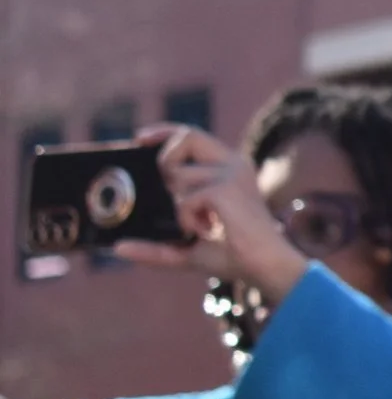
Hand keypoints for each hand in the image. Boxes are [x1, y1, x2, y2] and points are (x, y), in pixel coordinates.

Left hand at [113, 126, 309, 304]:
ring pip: (178, 174)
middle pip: (187, 136)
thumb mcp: (186, 247)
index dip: (164, 132)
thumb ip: (154, 247)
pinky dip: (185, 218)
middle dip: (165, 159)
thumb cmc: (233, 256)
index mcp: (229, 169)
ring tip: (199, 225)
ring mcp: (231, 174)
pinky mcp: (225, 189)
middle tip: (168, 190)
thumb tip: (117, 248)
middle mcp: (233, 164)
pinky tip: (204, 230)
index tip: (140, 138)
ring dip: (177, 204)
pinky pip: (184, 198)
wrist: (265, 266)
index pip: (192, 135)